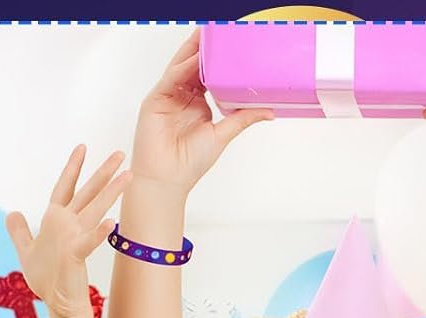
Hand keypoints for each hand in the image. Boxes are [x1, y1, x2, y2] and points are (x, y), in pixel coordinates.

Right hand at [8, 146, 129, 317]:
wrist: (57, 303)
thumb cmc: (46, 278)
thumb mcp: (26, 250)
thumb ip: (19, 231)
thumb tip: (11, 213)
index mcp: (54, 218)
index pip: (64, 186)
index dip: (73, 167)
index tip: (83, 147)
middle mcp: (64, 222)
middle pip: (86, 191)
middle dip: (103, 171)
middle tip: (120, 154)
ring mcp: (70, 237)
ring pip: (94, 208)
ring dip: (111, 191)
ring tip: (128, 175)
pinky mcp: (75, 254)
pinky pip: (89, 241)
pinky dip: (99, 233)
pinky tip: (111, 222)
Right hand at [130, 29, 271, 192]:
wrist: (167, 180)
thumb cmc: (189, 163)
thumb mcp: (223, 135)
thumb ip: (242, 119)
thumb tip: (268, 111)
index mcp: (197, 103)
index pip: (207, 74)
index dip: (217, 60)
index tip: (230, 45)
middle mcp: (182, 97)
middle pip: (193, 65)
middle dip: (203, 48)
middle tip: (215, 29)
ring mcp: (168, 96)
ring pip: (181, 67)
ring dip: (193, 51)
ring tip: (205, 34)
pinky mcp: (156, 99)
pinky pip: (172, 78)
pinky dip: (183, 67)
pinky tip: (195, 58)